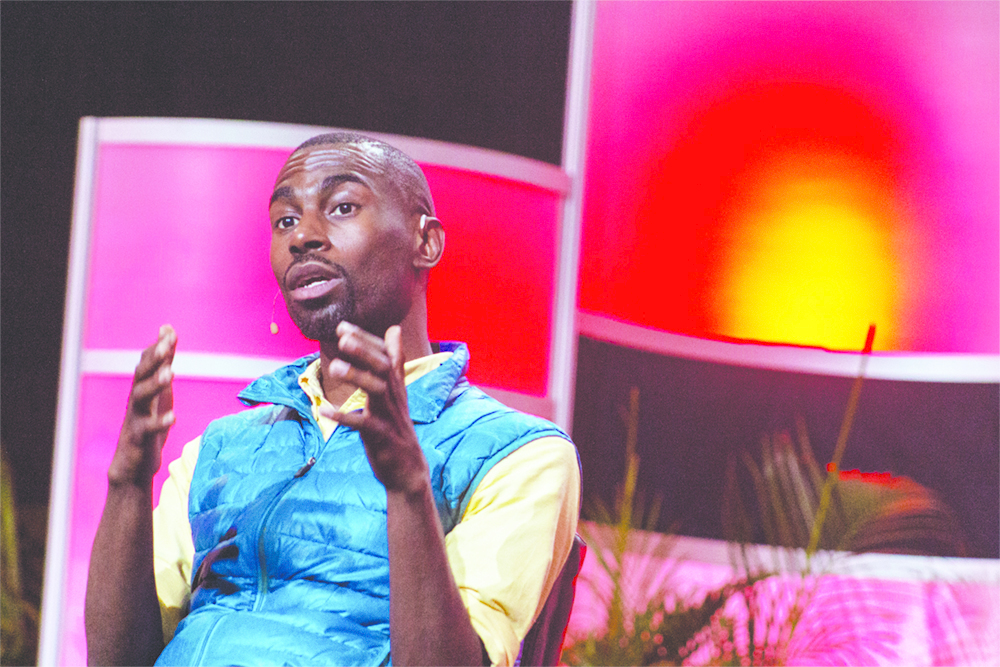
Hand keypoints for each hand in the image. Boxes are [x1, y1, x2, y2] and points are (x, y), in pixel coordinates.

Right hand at [108, 325, 176, 486]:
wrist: (133, 465)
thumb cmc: (147, 424)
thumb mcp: (159, 392)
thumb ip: (163, 365)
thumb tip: (167, 333)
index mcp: (142, 388)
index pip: (147, 362)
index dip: (158, 347)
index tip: (169, 330)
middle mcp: (136, 400)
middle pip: (141, 375)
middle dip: (153, 359)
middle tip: (167, 345)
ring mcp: (135, 418)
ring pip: (140, 397)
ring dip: (154, 384)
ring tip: (169, 373)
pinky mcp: (138, 438)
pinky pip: (147, 428)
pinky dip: (159, 421)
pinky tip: (173, 416)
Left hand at [322, 322, 428, 494]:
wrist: (408, 470)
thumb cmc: (396, 427)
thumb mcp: (395, 392)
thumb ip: (393, 361)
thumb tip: (395, 329)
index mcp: (395, 386)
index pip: (385, 355)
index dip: (366, 340)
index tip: (342, 327)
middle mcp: (394, 396)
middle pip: (384, 367)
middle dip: (364, 350)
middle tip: (342, 336)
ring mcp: (389, 416)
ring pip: (377, 390)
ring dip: (357, 376)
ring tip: (334, 366)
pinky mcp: (382, 437)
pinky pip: (363, 424)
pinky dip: (345, 417)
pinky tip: (326, 411)